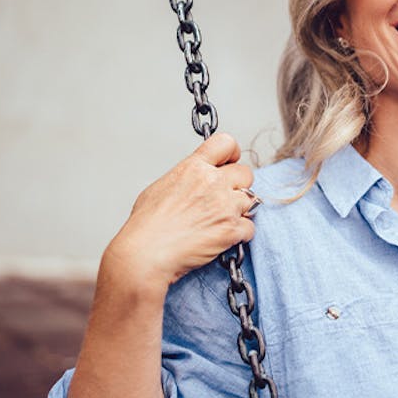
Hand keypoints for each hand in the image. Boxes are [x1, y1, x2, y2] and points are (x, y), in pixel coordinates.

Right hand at [103, 133, 257, 293]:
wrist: (145, 254)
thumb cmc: (146, 226)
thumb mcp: (160, 186)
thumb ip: (186, 177)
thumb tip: (196, 179)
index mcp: (193, 167)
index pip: (225, 143)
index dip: (231, 153)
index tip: (229, 163)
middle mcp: (213, 182)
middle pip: (246, 173)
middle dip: (239, 186)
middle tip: (225, 199)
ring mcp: (225, 206)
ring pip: (251, 200)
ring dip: (241, 210)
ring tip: (221, 221)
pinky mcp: (231, 230)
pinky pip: (250, 227)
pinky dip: (240, 234)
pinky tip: (223, 238)